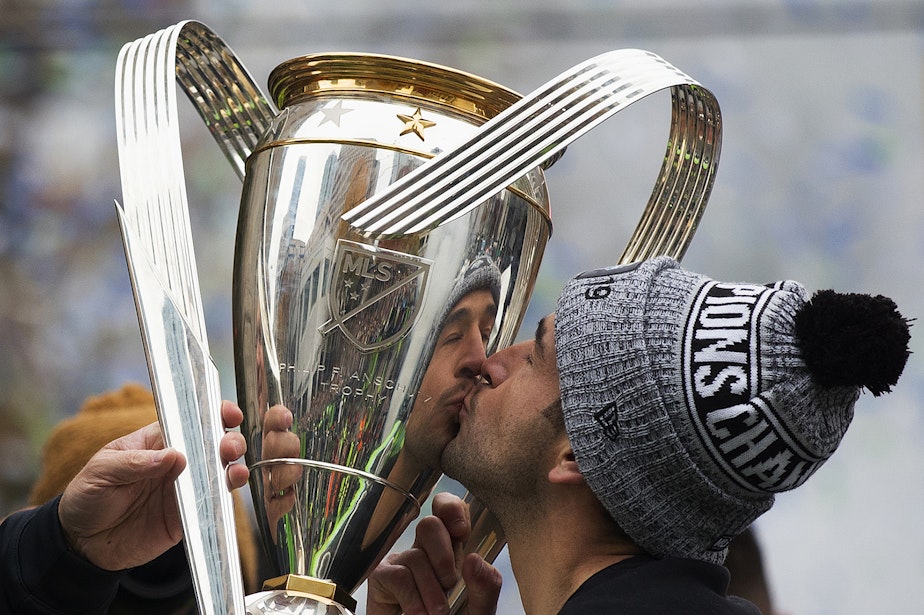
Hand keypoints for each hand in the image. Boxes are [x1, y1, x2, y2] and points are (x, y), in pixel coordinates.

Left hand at [58, 400, 248, 570]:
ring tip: (234, 470)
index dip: (213, 414)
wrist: (80, 544)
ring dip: (234, 467)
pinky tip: (229, 490)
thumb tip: (174, 455)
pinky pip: (212, 505)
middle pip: (213, 445)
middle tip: (228, 447)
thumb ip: (136, 461)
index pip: (190, 422)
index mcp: (157, 442)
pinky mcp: (186, 516)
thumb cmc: (87, 497)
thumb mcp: (102, 471)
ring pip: (220, 473)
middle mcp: (177, 463)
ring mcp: (184, 489)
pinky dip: (225, 497)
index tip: (227, 414)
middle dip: (229, 441)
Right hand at [367, 492, 501, 614]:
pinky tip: (419, 614)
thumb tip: (475, 559)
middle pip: (429, 524)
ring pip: (416, 556)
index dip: (451, 509)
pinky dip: (412, 598)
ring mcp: (401, 562)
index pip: (448, 511)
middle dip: (443, 555)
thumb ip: (485, 586)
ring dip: (431, 589)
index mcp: (452, 549)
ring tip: (438, 613)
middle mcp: (425, 550)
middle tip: (450, 584)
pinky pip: (397, 576)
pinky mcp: (382, 578)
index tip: (461, 531)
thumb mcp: (478, 608)